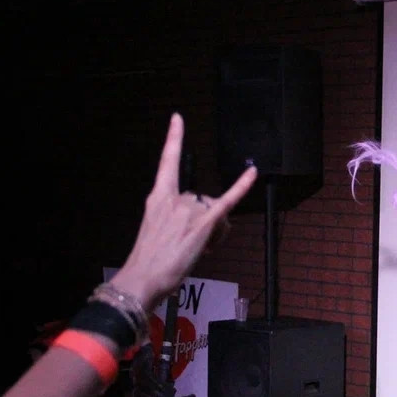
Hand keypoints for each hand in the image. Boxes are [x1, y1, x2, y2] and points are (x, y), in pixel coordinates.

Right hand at [110, 113, 256, 309]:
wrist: (143, 278)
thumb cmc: (149, 260)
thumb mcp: (156, 230)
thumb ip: (176, 219)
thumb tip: (199, 226)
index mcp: (157, 198)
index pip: (167, 162)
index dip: (174, 139)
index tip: (179, 118)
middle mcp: (173, 198)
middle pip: (203, 200)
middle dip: (206, 223)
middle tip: (194, 246)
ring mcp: (188, 210)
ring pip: (215, 212)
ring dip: (215, 232)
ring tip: (200, 251)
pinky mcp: (203, 223)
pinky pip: (227, 201)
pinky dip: (241, 186)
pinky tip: (253, 172)